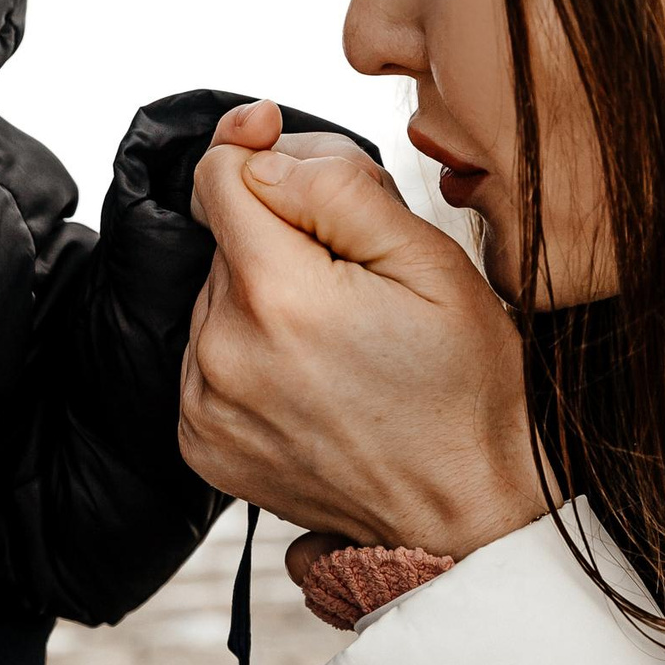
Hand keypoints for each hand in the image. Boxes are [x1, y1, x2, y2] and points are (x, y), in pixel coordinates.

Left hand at [179, 101, 547, 562]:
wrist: (465, 513)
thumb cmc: (464, 384)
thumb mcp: (430, 261)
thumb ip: (336, 186)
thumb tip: (259, 151)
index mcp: (277, 296)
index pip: (219, 175)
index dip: (269, 158)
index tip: (312, 176)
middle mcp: (223, 352)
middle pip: (223, 236)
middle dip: (281, 234)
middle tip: (356, 277)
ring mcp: (204, 404)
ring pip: (214, 295)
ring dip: (263, 296)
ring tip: (340, 338)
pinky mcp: (199, 442)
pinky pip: (206, 355)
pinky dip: (248, 351)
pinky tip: (310, 376)